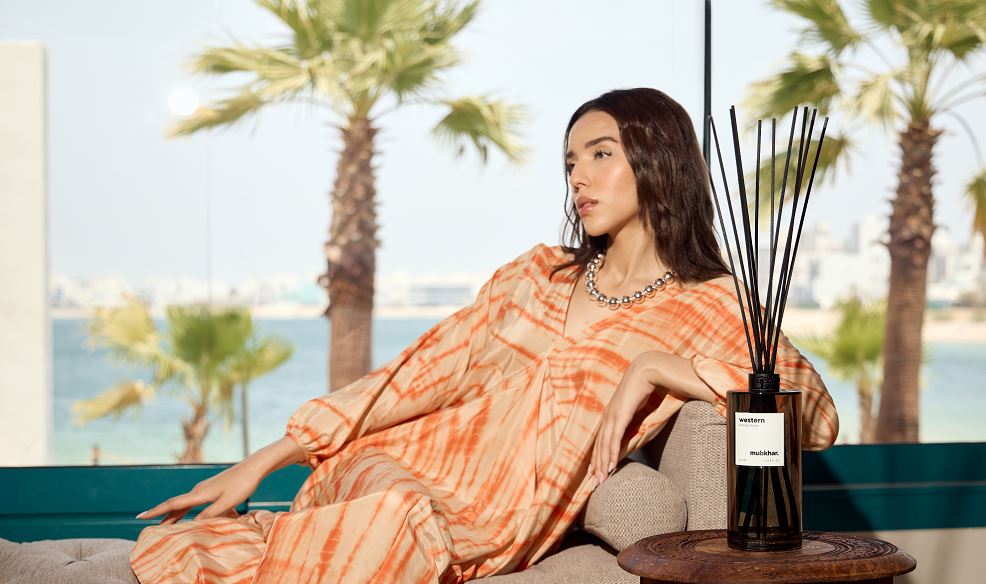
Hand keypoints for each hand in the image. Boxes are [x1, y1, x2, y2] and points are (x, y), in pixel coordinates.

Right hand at [135, 460, 263, 525]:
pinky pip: (194, 501)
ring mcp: (205, 488)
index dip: (156, 512)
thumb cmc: (243, 484)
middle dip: (162, 517)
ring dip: (174, 514)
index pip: (173, 505)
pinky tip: (192, 516)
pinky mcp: (212, 488)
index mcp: (200, 493)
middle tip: (149, 528)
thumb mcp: (227, 502)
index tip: (140, 517)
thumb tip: (192, 524)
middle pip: (176, 505)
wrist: (254, 466)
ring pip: (185, 503)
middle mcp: (199, 490)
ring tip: (166, 525)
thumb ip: (210, 514)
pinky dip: (187, 510)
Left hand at [589, 352, 662, 488]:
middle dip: (596, 467)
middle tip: (594, 485)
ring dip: (602, 465)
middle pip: (599, 447)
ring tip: (601, 481)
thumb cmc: (646, 390)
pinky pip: (614, 438)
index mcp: (610, 416)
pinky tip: (611, 466)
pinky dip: (612, 453)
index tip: (594, 473)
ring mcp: (613, 416)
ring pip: (604, 445)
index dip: (597, 458)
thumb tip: (636, 433)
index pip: (600, 441)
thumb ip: (634, 422)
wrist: (648, 371)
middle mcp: (608, 417)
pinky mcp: (621, 415)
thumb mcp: (637, 410)